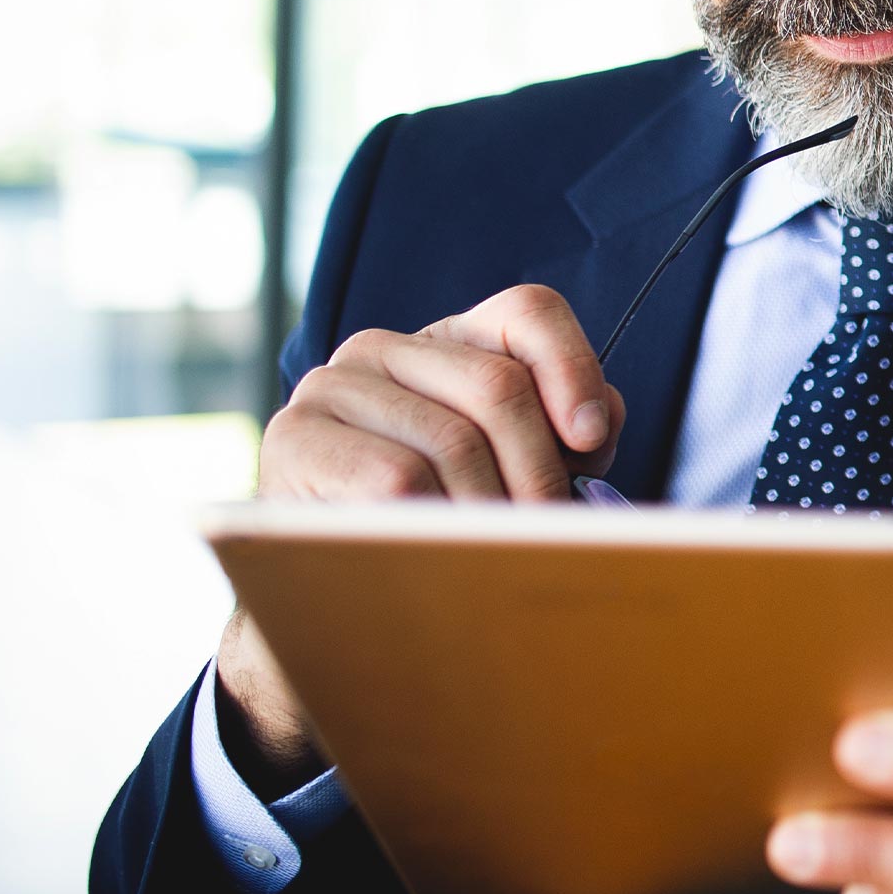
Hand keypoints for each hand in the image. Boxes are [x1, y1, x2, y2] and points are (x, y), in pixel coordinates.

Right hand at [225, 285, 623, 778]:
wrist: (318, 581)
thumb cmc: (433, 520)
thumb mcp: (506, 466)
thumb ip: (563, 434)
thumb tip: (597, 426)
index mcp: (449, 341)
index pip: (529, 313)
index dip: (574, 369)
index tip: (592, 441)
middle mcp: (385, 348)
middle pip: (500, 385)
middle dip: (540, 471)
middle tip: (551, 533)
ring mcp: (333, 386)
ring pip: (454, 441)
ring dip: (493, 513)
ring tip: (502, 557)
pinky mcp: (296, 437)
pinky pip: (396, 478)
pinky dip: (438, 523)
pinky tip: (445, 555)